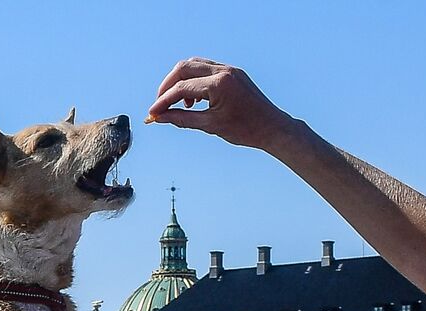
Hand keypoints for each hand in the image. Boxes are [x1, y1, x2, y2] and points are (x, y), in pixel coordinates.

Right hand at [147, 59, 296, 150]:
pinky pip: (206, 68)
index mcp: (219, 85)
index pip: (182, 88)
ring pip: (193, 64)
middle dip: (168, 85)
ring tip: (179, 104)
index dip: (164, 101)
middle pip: (183, 68)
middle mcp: (223, 71)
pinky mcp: (233, 72)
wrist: (273, 128)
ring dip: (180, 81)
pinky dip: (194, 80)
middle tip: (161, 104)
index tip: (153, 113)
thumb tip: (160, 118)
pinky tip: (194, 99)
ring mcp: (229, 69)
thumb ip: (183, 119)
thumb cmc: (246, 131)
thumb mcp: (211, 126)